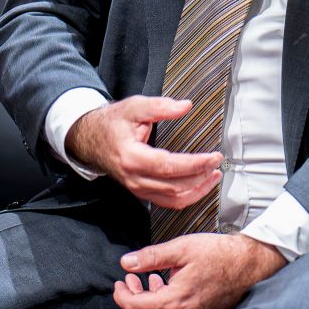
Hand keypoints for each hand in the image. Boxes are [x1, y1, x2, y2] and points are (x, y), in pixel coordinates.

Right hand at [67, 96, 220, 207]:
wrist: (90, 139)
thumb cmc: (113, 123)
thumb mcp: (134, 107)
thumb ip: (160, 106)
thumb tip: (185, 106)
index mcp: (131, 157)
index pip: (168, 166)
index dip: (194, 164)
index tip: (213, 156)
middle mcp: (134, 178)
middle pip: (174, 185)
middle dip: (201, 175)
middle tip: (218, 161)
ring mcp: (137, 188)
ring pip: (173, 199)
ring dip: (198, 189)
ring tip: (215, 175)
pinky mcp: (142, 192)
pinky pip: (168, 202)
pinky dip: (188, 197)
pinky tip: (201, 185)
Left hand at [113, 233, 286, 308]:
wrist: (252, 264)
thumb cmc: (222, 255)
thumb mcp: (182, 248)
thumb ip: (151, 257)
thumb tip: (127, 262)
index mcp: (174, 300)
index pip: (135, 306)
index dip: (121, 294)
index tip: (120, 282)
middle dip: (134, 297)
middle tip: (132, 279)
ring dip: (150, 302)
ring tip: (152, 280)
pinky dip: (167, 308)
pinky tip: (172, 289)